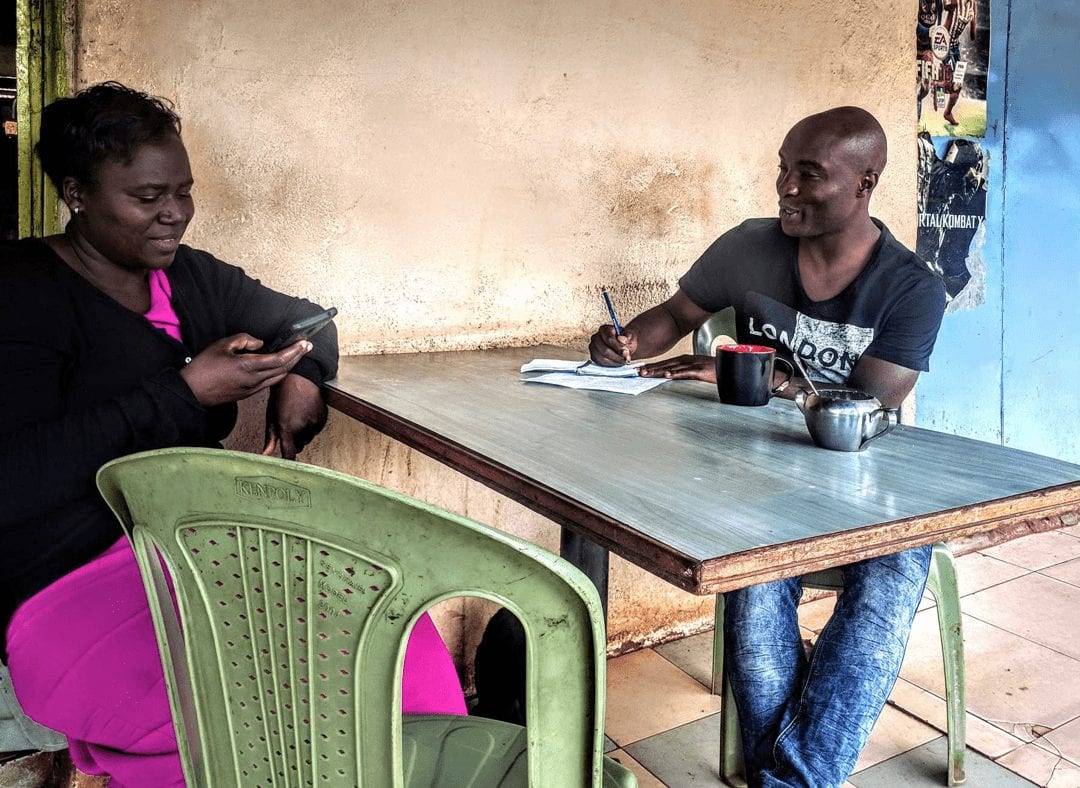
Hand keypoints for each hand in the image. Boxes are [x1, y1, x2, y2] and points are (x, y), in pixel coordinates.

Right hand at [180, 334, 310, 406]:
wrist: (191, 391)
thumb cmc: (203, 367)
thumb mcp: (222, 345)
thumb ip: (244, 340)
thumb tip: (260, 343)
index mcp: (248, 367)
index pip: (280, 359)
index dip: (294, 351)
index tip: (304, 342)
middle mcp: (254, 380)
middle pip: (284, 369)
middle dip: (297, 357)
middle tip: (307, 346)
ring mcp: (252, 389)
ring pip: (278, 378)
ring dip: (290, 365)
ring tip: (297, 354)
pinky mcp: (248, 394)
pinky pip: (270, 383)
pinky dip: (280, 373)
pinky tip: (280, 366)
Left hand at [262, 373, 327, 459]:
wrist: (299, 377)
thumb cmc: (282, 395)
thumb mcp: (271, 416)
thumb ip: (270, 438)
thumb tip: (265, 455)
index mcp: (287, 427)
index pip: (290, 454)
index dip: (288, 460)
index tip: (286, 464)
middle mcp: (302, 427)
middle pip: (299, 446)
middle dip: (294, 441)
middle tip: (288, 427)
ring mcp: (315, 423)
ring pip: (308, 438)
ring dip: (303, 434)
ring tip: (297, 417)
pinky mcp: (323, 418)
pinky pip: (316, 430)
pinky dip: (312, 426)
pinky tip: (305, 413)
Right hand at [588, 325, 635, 364]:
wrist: (623, 345)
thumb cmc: (625, 339)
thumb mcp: (629, 336)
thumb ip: (626, 337)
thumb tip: (622, 339)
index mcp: (604, 329)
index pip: (608, 338)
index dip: (617, 346)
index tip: (626, 351)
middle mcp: (596, 337)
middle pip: (604, 349)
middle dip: (617, 356)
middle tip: (626, 358)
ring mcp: (593, 348)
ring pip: (603, 358)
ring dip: (615, 361)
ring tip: (624, 360)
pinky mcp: (594, 357)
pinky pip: (601, 363)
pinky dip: (611, 364)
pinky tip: (618, 362)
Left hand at [638, 354, 715, 382]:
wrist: (730, 368)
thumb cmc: (714, 370)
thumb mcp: (697, 369)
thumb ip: (685, 371)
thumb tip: (672, 376)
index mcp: (685, 360)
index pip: (666, 363)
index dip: (653, 366)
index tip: (641, 369)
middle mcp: (687, 360)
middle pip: (666, 364)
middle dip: (651, 368)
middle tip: (638, 372)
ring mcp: (694, 365)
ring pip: (672, 368)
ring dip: (659, 370)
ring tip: (646, 373)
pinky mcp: (700, 371)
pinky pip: (686, 373)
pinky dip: (676, 373)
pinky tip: (668, 375)